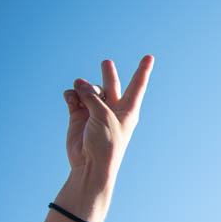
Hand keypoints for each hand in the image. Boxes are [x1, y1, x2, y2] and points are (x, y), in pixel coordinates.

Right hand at [63, 55, 153, 180]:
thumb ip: (92, 96)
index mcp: (128, 109)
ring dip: (83, 88)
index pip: (137, 85)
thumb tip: (77, 82)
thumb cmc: (106, 143)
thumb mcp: (103, 116)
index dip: (143, 70)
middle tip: (106, 62)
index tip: (150, 56)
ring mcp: (94, 111)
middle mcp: (112, 108)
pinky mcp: (79, 115)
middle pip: (111, 84)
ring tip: (79, 94)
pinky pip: (73, 96)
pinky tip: (70, 98)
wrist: (90, 164)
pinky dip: (71, 95)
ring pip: (88, 89)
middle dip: (108, 73)